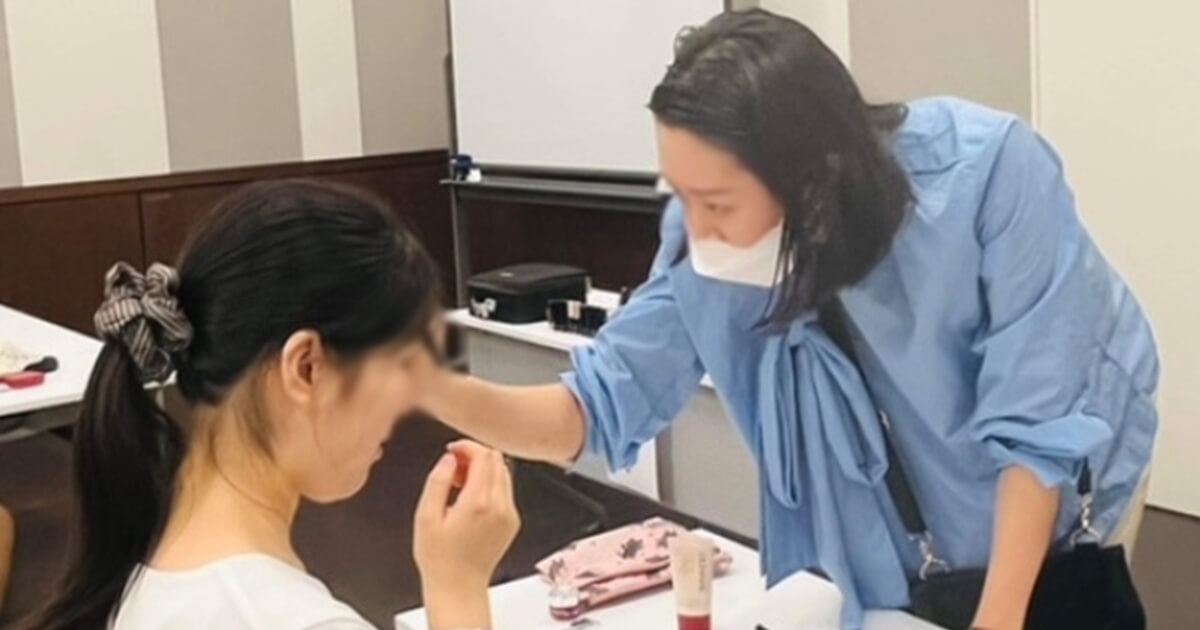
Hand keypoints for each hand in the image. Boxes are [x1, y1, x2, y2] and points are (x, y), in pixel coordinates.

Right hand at [413, 441, 520, 629]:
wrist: (458, 586)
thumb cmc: (439, 559)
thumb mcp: (425, 516)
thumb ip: (438, 481)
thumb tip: (449, 459)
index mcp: (478, 503)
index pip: (484, 456)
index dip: (466, 447)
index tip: (452, 451)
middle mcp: (500, 507)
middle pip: (497, 460)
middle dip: (475, 456)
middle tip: (453, 470)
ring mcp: (510, 515)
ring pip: (504, 472)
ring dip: (483, 470)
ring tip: (460, 486)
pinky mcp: (513, 522)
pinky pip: (506, 491)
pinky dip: (490, 485)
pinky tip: (471, 500)